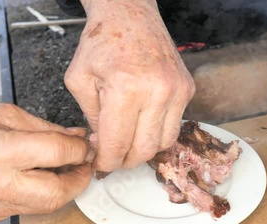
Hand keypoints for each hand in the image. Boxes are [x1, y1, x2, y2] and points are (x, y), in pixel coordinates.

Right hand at [0, 104, 90, 220]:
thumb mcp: (7, 114)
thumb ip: (48, 129)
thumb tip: (80, 137)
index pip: (55, 153)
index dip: (79, 148)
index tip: (87, 143)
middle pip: (57, 192)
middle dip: (80, 178)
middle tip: (86, 161)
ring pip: (48, 204)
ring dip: (68, 187)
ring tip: (69, 166)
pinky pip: (34, 206)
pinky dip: (48, 192)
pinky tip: (48, 175)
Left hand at [65, 0, 194, 171]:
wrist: (130, 14)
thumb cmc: (101, 43)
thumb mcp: (79, 80)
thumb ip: (91, 119)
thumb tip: (103, 146)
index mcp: (126, 88)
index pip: (118, 144)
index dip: (106, 162)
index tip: (100, 165)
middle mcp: (157, 91)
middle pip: (144, 150)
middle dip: (125, 161)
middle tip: (112, 157)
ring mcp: (177, 90)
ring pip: (163, 143)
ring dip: (143, 149)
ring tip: (126, 141)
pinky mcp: (187, 89)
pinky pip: (174, 125)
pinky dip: (157, 132)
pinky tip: (142, 124)